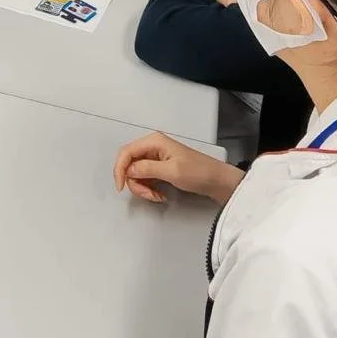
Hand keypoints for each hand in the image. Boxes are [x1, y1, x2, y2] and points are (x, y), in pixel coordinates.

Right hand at [113, 132, 242, 205]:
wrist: (216, 181)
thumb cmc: (200, 172)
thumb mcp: (172, 171)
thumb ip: (147, 169)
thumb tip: (129, 170)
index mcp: (154, 142)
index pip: (126, 153)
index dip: (120, 169)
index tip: (121, 186)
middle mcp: (153, 147)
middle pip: (129, 165)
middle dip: (135, 183)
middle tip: (148, 194)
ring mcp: (155, 158)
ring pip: (136, 175)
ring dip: (143, 188)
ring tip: (156, 195)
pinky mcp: (159, 168)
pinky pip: (144, 179)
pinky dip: (148, 189)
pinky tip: (159, 194)